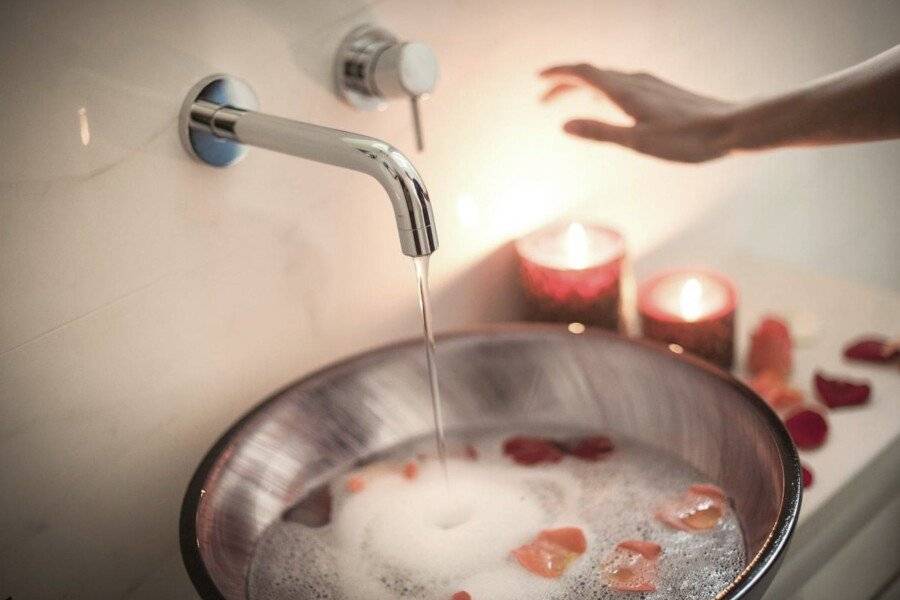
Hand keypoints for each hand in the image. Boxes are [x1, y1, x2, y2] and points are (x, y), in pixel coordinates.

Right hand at [540, 64, 736, 162]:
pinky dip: (602, 91)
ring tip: (567, 102)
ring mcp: (648, 85)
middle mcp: (634, 82)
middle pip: (591, 75)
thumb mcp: (638, 142)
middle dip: (564, 85)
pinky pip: (621, 85)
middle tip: (543, 99)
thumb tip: (563, 125)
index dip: (558, 75)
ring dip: (582, 89)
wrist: (731, 128)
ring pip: (607, 80)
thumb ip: (599, 132)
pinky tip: (606, 104)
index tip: (538, 79)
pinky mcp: (659, 92)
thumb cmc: (686, 140)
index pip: (583, 73)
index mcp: (625, 91)